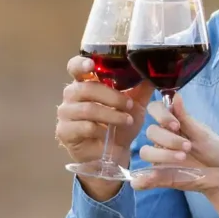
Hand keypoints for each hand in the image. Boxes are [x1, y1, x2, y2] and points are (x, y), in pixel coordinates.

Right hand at [54, 56, 153, 192]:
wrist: (114, 154)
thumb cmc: (120, 126)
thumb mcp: (135, 105)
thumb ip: (141, 88)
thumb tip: (153, 71)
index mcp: (85, 83)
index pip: (75, 67)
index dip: (81, 63)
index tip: (92, 64)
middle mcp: (71, 95)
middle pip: (86, 88)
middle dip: (112, 97)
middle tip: (129, 105)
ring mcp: (66, 113)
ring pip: (88, 108)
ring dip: (111, 115)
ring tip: (126, 120)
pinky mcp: (65, 131)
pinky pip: (84, 127)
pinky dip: (101, 130)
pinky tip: (108, 135)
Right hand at [131, 97, 218, 195]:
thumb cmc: (216, 150)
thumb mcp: (203, 133)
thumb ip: (186, 118)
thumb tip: (176, 96)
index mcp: (173, 124)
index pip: (155, 110)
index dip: (161, 115)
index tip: (176, 125)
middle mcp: (164, 139)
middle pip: (151, 132)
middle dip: (169, 138)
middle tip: (188, 146)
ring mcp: (161, 157)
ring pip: (146, 152)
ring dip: (162, 154)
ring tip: (182, 158)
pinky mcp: (162, 176)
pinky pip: (145, 178)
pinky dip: (141, 180)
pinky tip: (140, 182)